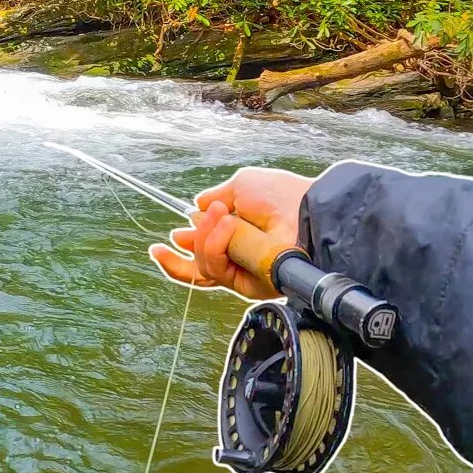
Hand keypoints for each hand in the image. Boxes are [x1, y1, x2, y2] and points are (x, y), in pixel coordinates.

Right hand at [149, 167, 314, 299]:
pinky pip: (215, 270)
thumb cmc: (281, 196)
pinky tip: (226, 226)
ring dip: (205, 238)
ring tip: (222, 215)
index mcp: (237, 237)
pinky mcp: (246, 286)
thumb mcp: (241, 186)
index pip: (205, 250)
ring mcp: (241, 273)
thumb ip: (216, 197)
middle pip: (197, 268)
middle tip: (176, 236)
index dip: (185, 247)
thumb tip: (197, 206)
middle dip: (181, 253)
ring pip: (203, 266)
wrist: (304, 212)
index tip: (168, 239)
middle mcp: (238, 259)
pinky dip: (215, 246)